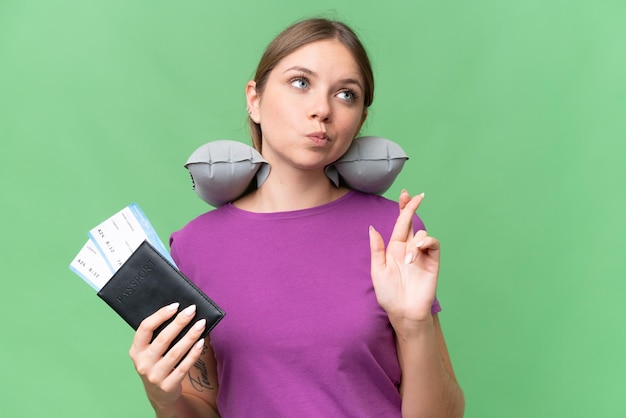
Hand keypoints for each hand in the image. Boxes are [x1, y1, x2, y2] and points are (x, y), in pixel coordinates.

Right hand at [129, 303, 205, 409]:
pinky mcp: (168, 385)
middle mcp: (142, 363)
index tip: (175, 305)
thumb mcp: (151, 351)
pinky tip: (201, 342)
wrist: (159, 394)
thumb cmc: (158, 363)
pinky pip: (184, 366)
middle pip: (163, 339)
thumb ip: (160, 335)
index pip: (145, 328)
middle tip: (192, 310)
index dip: (160, 315)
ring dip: (190, 336)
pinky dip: (194, 353)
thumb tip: (181, 312)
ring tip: (201, 324)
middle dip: (179, 322)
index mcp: (136, 350)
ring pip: (175, 352)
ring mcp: (154, 376)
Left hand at [369, 191, 439, 328]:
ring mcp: (421, 254)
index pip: (400, 223)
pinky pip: (433, 243)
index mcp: (394, 248)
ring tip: (407, 260)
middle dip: (413, 207)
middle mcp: (408, 248)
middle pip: (412, 222)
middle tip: (416, 195)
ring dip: (414, 241)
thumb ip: (377, 248)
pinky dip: (425, 242)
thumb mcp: (377, 269)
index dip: (403, 208)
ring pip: (421, 233)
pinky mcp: (432, 261)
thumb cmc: (388, 294)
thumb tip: (373, 228)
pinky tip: (417, 252)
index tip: (405, 193)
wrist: (404, 311)